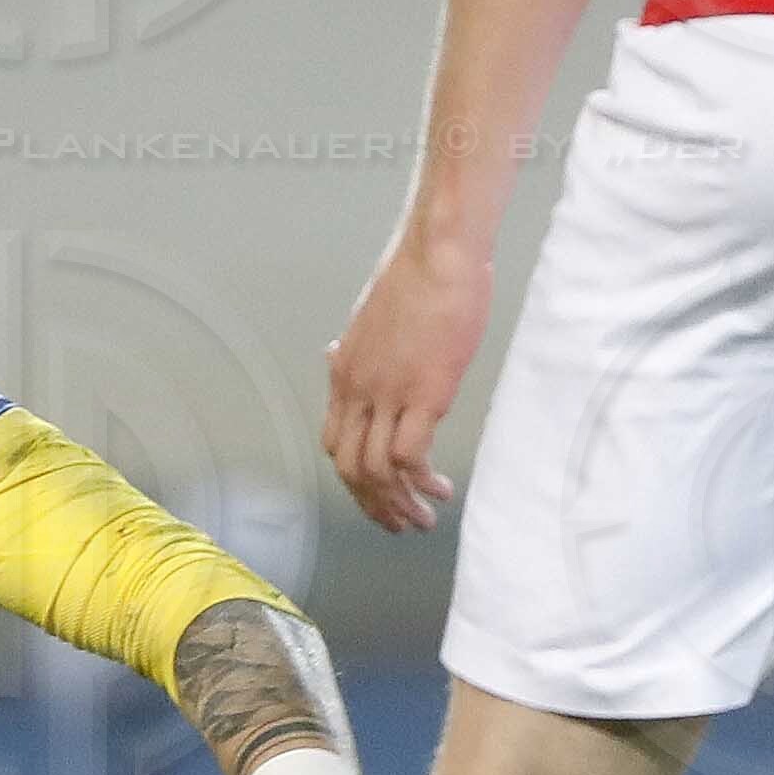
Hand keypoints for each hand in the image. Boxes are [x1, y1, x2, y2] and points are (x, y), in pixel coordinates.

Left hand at [322, 231, 491, 532]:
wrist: (439, 251)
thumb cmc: (419, 275)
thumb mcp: (373, 315)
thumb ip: (362, 346)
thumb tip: (342, 353)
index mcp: (345, 372)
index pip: (334, 442)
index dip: (352, 478)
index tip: (377, 494)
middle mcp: (358, 388)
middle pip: (348, 468)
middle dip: (372, 505)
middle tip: (398, 523)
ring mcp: (388, 393)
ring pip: (375, 471)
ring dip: (397, 504)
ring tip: (422, 520)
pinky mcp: (424, 393)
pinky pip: (408, 456)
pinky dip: (420, 481)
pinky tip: (439, 488)